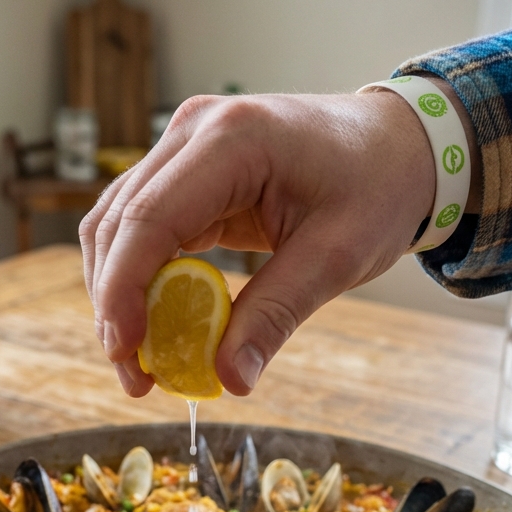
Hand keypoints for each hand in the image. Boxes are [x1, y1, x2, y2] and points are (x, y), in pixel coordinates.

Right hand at [81, 90, 438, 395]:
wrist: (397, 147)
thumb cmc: (376, 188)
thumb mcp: (336, 257)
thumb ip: (276, 315)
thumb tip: (231, 380)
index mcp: (232, 139)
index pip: (149, 219)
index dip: (123, 290)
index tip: (125, 353)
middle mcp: (194, 131)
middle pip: (119, 224)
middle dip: (114, 305)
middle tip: (136, 377)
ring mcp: (185, 147)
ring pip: (118, 227)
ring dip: (118, 295)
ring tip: (140, 361)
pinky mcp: (187, 172)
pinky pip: (143, 229)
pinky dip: (140, 279)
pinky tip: (155, 325)